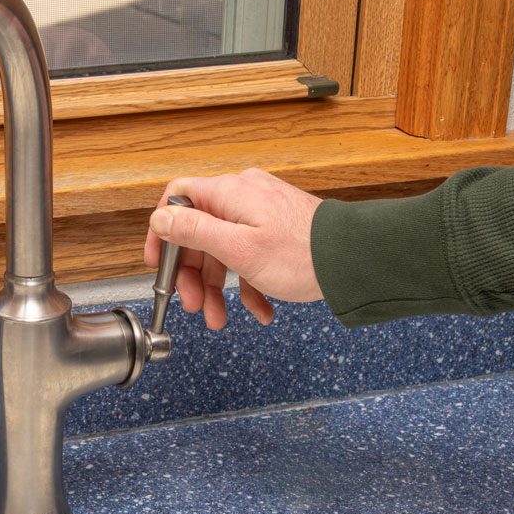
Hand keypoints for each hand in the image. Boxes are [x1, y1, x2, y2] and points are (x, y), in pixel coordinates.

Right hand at [143, 169, 322, 328]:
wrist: (354, 260)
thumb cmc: (302, 254)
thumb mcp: (237, 248)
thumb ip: (194, 231)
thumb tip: (161, 218)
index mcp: (228, 194)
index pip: (177, 199)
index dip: (162, 233)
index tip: (159, 263)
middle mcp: (243, 198)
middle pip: (199, 233)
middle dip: (193, 275)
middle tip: (194, 305)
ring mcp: (261, 214)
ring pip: (224, 251)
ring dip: (218, 288)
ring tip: (221, 318)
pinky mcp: (277, 231)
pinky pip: (250, 256)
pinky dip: (249, 285)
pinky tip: (259, 309)